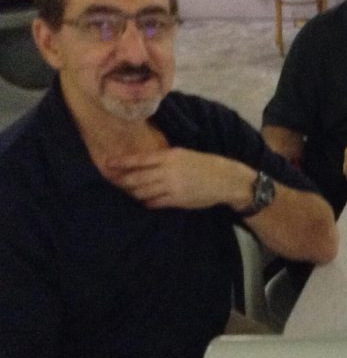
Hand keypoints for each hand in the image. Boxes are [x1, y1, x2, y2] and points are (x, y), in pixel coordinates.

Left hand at [105, 149, 252, 210]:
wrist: (227, 180)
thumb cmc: (207, 165)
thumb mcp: (186, 155)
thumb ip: (166, 158)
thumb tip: (145, 163)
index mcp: (170, 156)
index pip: (140, 159)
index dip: (122, 163)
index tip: (108, 164)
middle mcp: (168, 171)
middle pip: (137, 178)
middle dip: (123, 181)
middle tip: (113, 182)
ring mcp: (172, 187)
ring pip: (143, 192)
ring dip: (134, 193)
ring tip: (130, 193)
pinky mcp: (177, 200)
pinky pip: (154, 202)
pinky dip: (147, 202)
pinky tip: (146, 201)